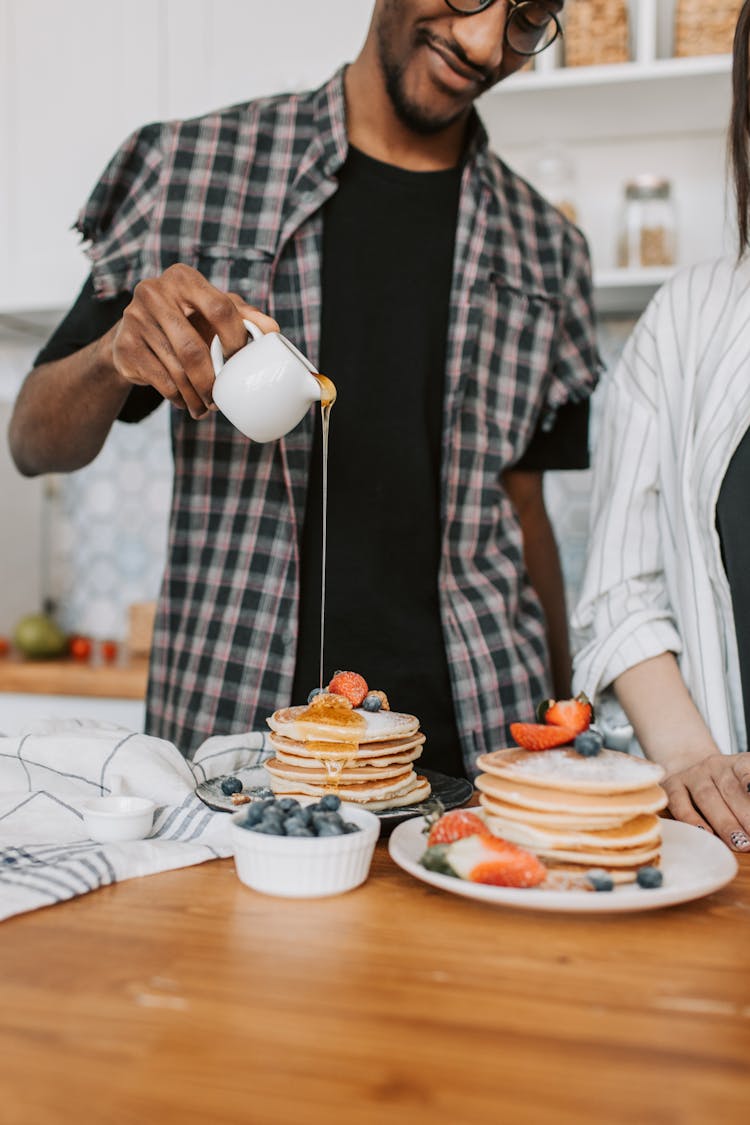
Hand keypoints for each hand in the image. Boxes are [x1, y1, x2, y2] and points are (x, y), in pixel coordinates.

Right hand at [109, 264, 279, 418]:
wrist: (132, 334)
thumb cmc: (186, 321)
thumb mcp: (214, 311)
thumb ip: (245, 317)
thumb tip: (274, 332)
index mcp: (184, 278)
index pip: (220, 308)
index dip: (236, 340)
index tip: (240, 363)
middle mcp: (155, 292)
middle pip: (194, 349)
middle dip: (212, 383)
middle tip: (221, 400)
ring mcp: (135, 318)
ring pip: (176, 370)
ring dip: (196, 397)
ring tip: (206, 408)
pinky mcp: (125, 345)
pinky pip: (160, 380)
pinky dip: (178, 398)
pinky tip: (185, 402)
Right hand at [662, 753, 749, 850]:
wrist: (693, 775)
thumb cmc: (727, 792)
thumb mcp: (741, 795)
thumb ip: (746, 807)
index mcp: (737, 763)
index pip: (745, 768)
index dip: (749, 780)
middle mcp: (715, 765)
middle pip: (730, 789)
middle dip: (745, 816)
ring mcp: (692, 774)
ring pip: (706, 797)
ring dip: (724, 823)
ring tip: (739, 843)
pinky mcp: (672, 786)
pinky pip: (680, 804)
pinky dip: (691, 819)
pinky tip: (705, 833)